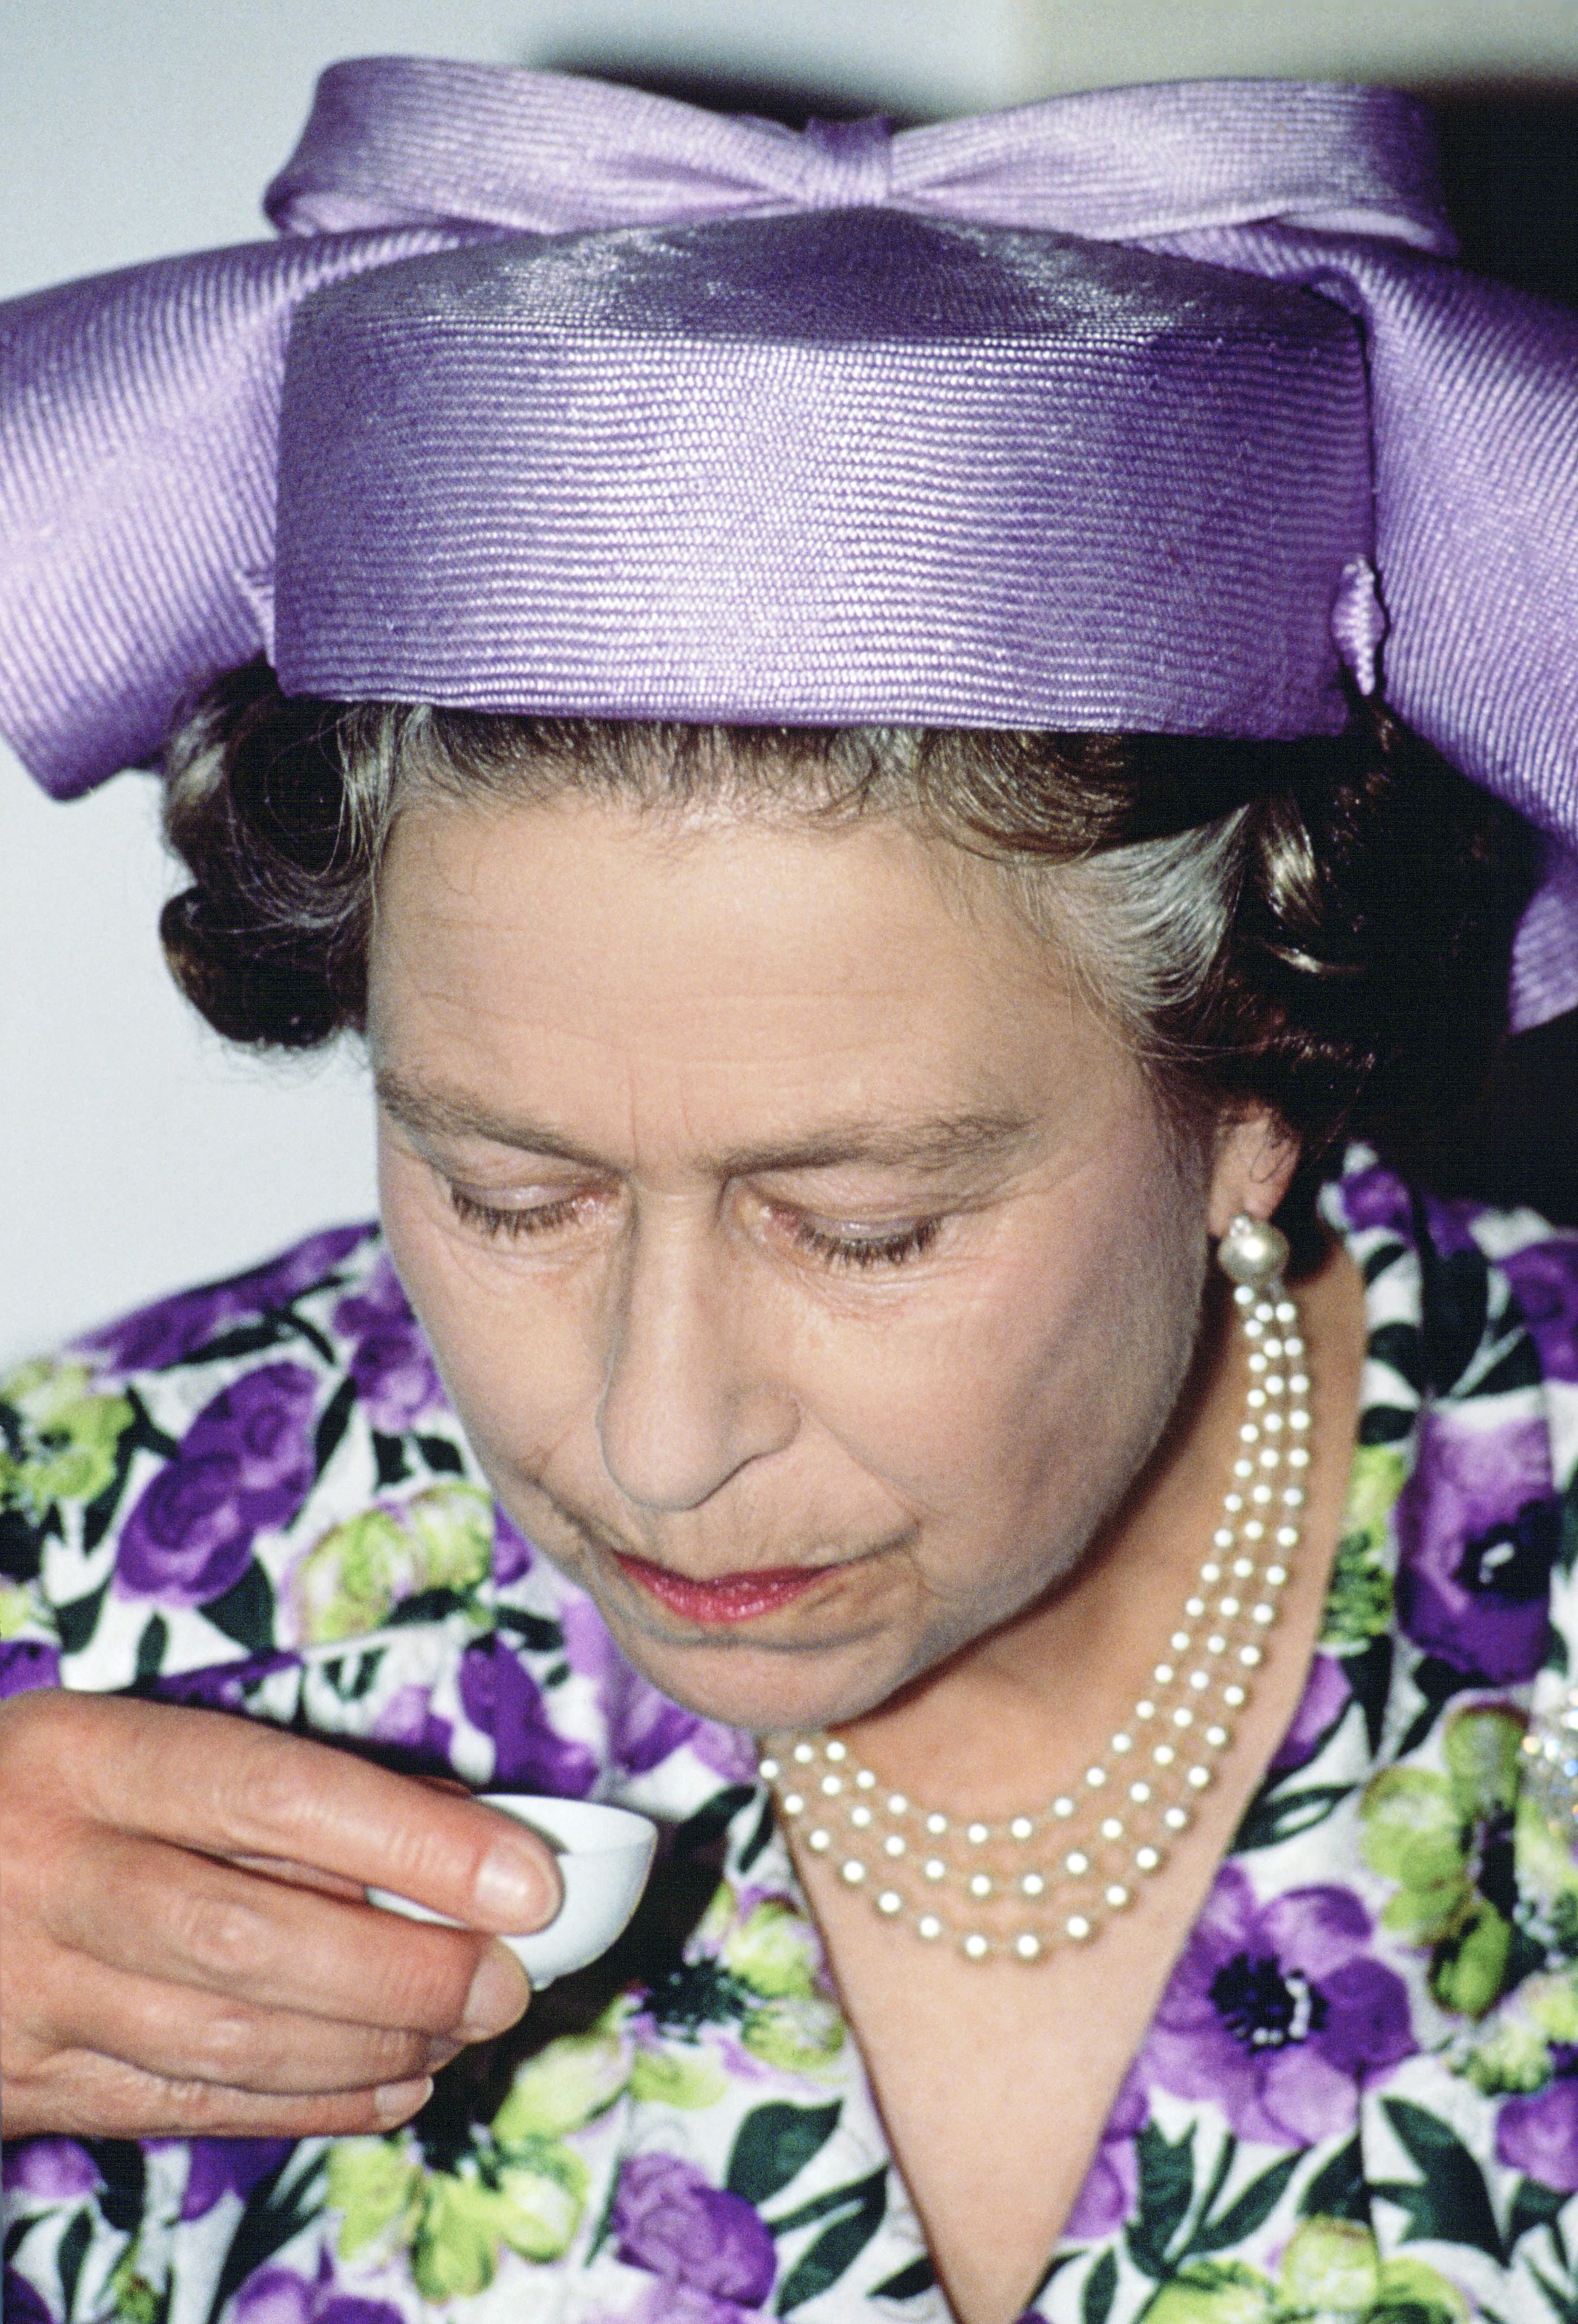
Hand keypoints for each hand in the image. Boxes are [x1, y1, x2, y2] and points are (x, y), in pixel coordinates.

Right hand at [0, 1688, 560, 2139]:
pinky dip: (311, 2105)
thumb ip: (289, 1787)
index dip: (415, 1841)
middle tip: (506, 1983)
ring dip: (372, 2045)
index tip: (528, 1878)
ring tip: (461, 2031)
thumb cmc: (57, 1798)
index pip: (275, 1793)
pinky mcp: (27, 2083)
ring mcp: (29, 1989)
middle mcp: (50, 1870)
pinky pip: (189, 2107)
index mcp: (87, 1755)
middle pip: (252, 1936)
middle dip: (406, 1970)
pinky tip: (396, 2086)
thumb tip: (465, 1830)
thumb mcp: (140, 1749)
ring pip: (226, 2041)